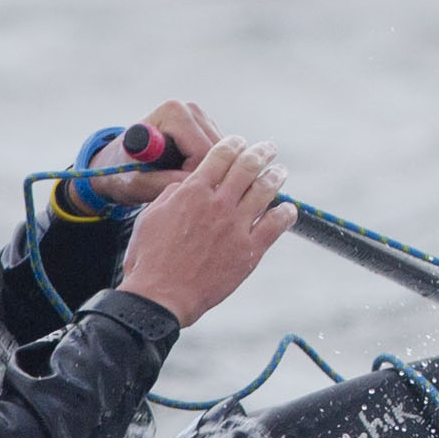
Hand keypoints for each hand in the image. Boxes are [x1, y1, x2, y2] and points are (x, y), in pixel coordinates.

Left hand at [81, 99, 221, 210]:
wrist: (117, 164)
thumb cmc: (123, 172)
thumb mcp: (138, 182)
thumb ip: (165, 182)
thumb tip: (195, 183)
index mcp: (174, 112)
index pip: (202, 151)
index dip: (193, 175)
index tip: (174, 187)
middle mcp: (191, 109)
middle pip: (217, 151)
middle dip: (201, 173)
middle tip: (177, 187)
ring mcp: (201, 117)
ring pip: (222, 155)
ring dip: (205, 172)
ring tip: (176, 179)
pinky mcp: (208, 128)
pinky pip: (219, 155)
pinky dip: (207, 168)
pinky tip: (184, 173)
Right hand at [113, 136, 293, 328]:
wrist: (161, 296)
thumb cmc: (150, 258)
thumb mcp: (151, 216)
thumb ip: (172, 195)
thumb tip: (187, 183)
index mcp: (192, 192)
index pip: (220, 155)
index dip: (234, 143)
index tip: (240, 141)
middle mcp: (218, 204)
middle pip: (248, 166)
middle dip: (261, 152)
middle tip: (269, 148)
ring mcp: (236, 227)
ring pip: (265, 190)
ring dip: (276, 176)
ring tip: (280, 171)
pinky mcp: (249, 251)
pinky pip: (276, 225)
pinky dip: (285, 213)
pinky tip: (288, 209)